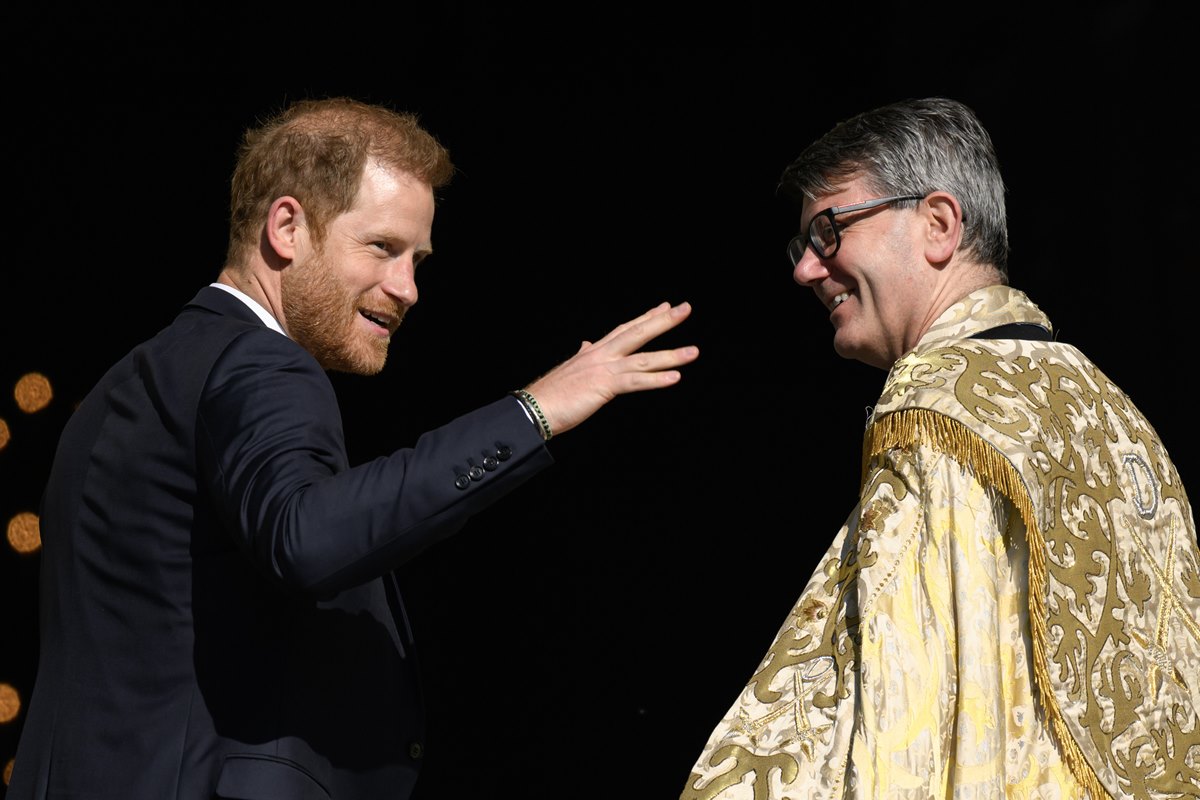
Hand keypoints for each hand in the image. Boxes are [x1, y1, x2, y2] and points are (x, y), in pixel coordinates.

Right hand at [523, 301, 697, 437]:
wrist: (535, 407)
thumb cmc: (551, 394)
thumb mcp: (571, 369)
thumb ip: (582, 355)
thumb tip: (585, 344)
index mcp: (594, 351)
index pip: (625, 328)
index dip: (646, 317)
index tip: (664, 307)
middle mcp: (601, 354)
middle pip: (637, 332)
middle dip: (663, 320)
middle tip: (685, 308)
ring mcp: (604, 369)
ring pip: (643, 358)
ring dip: (670, 355)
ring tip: (693, 352)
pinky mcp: (604, 385)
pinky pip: (635, 381)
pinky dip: (656, 379)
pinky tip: (675, 377)